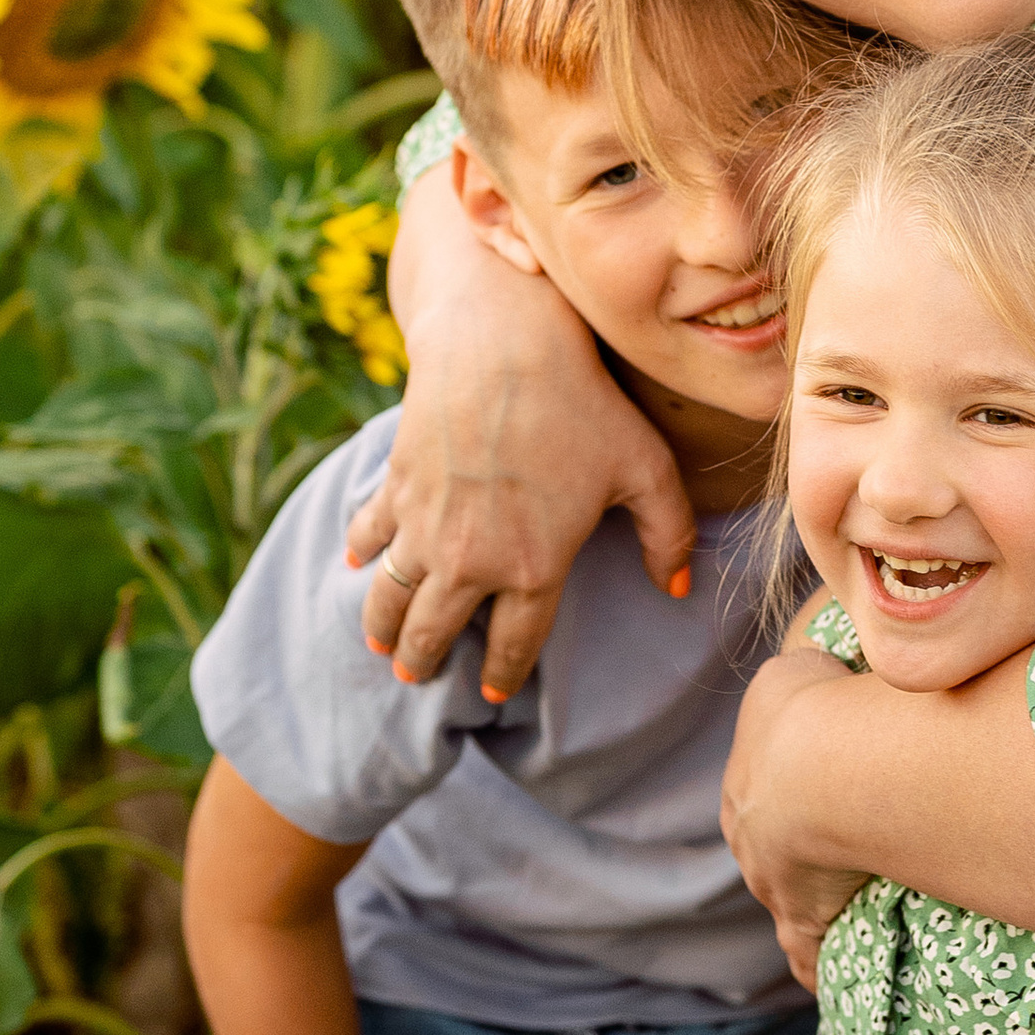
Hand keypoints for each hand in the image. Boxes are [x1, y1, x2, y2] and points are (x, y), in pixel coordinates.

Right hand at [345, 174, 695, 700]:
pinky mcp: (396, 486)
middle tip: (418, 674)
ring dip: (383, 626)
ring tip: (383, 644)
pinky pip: (369, 533)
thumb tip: (677, 588)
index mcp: (534, 569)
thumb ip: (667, 534)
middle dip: (424, 662)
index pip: (512, 646)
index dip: (501, 674)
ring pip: (391, 597)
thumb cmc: (584, 402)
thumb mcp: (646, 468)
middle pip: (434, 633)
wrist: (504, 343)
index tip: (494, 692)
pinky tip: (358, 561)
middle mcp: (470, 561)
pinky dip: (361, 550)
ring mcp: (425, 526)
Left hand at [722, 649, 874, 987]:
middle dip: (801, 856)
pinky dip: (818, 967)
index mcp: (744, 782)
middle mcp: (748, 840)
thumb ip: (806, 681)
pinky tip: (833, 980)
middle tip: (845, 856)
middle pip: (773, 854)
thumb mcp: (797, 673)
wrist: (823, 763)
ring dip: (815, 906)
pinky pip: (807, 954)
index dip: (794, 802)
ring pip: (789, 903)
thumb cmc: (812, 708)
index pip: (765, 800)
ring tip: (850, 913)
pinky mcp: (803, 921)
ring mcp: (773, 884)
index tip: (824, 806)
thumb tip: (826, 679)